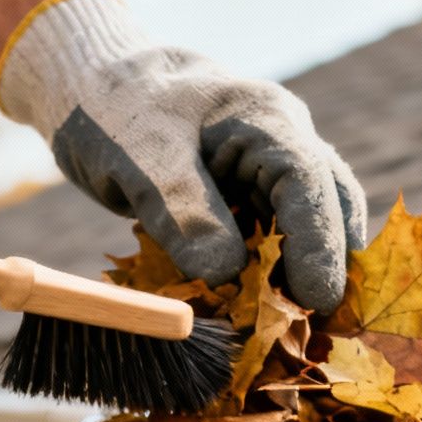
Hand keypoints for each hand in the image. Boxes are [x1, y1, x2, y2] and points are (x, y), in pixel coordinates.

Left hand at [0, 0, 365, 311]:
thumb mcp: (141, 159)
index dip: (319, 245)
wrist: (92, 90)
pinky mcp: (249, 198)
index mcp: (266, 118)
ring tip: (291, 331)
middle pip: (329, 207)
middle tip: (318, 328)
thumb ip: (184, 213)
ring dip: (301, 276)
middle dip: (328, 267)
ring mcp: (269, 171)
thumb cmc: (115, 110)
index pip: (310, 183)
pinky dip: (269, 276)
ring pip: (307, 228)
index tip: (317, 301)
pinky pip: (273, 240)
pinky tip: (256, 314)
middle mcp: (283, 143)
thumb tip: (225, 275)